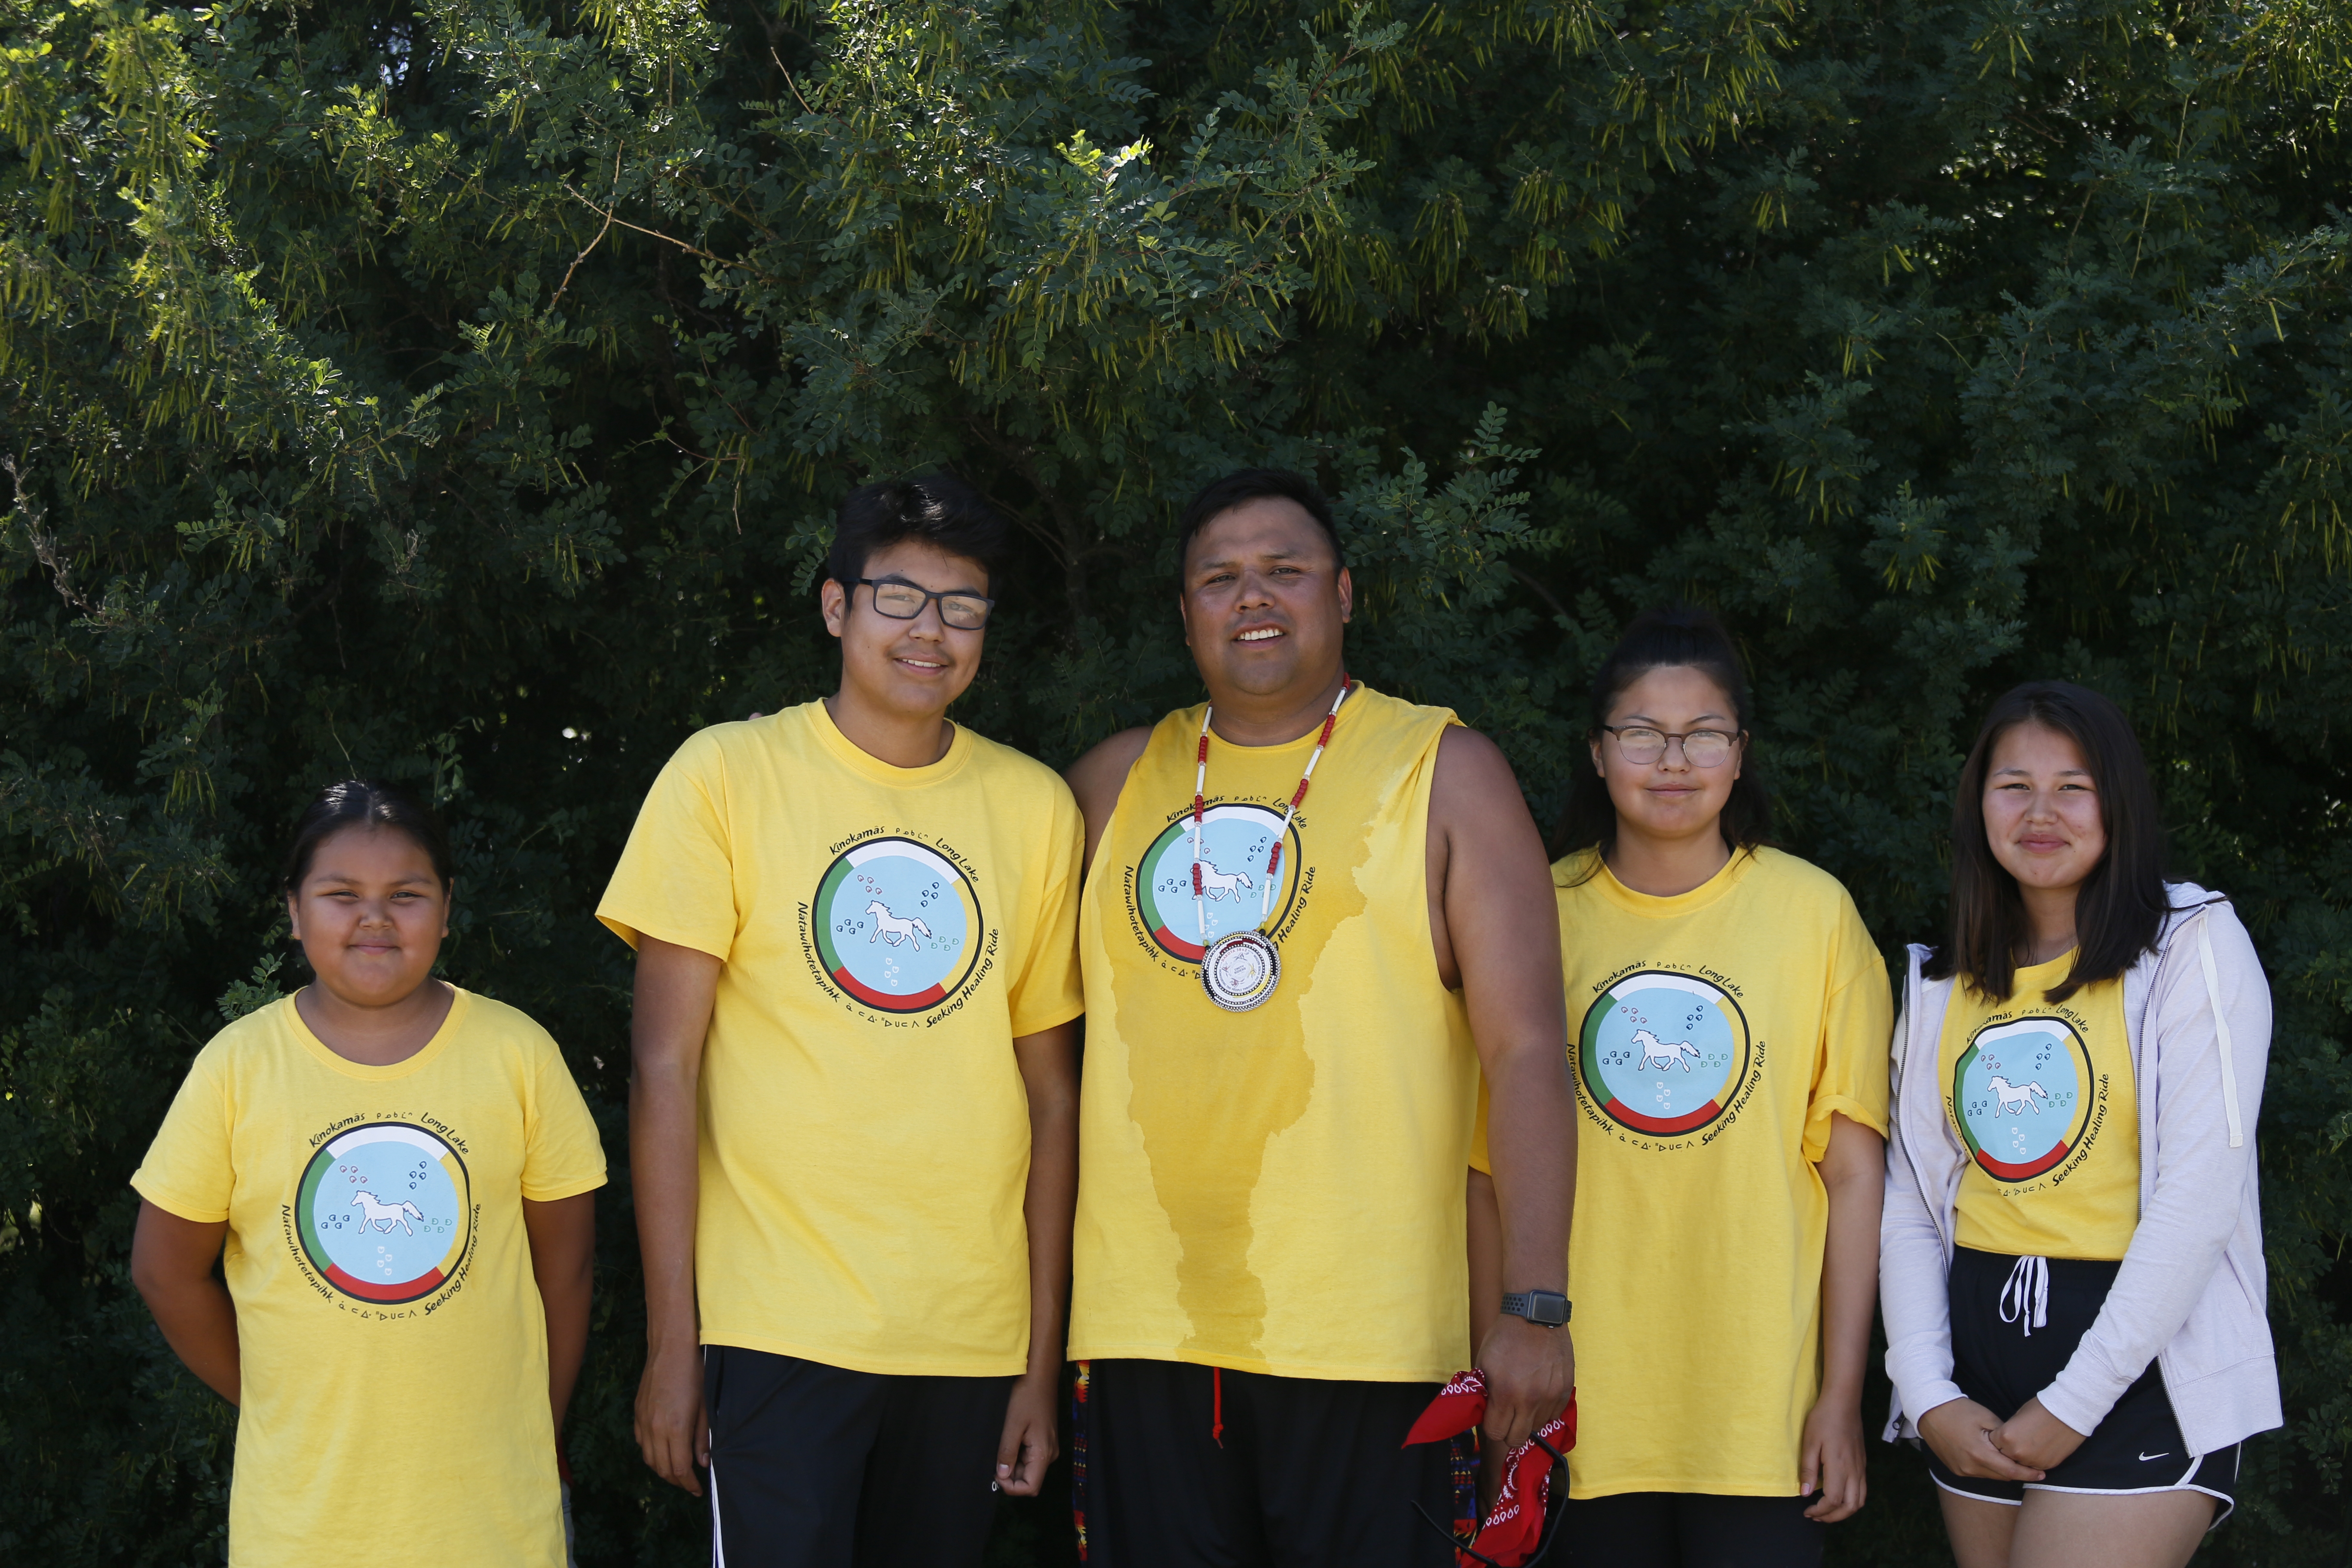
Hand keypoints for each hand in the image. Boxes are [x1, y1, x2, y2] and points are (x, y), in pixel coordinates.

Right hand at [634, 1338, 707, 1494]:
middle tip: (689, 1483)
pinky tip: (663, 1452)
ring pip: (649, 1459)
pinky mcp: (637, 1415)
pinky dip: (651, 1454)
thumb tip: (702, 1462)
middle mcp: (655, 1429)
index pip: (679, 1469)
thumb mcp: (705, 1406)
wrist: (669, 1349)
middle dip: (677, 1481)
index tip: (697, 1489)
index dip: (689, 1483)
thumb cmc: (693, 1374)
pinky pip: (641, 1444)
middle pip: (663, 1469)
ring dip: (663, 1470)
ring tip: (677, 1472)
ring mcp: (643, 1422)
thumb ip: (702, 1437)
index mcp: (675, 1428)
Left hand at [995, 1367, 1059, 1496]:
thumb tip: (1002, 1476)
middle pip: (1030, 1480)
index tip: (996, 1474)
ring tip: (1002, 1447)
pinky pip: (1030, 1457)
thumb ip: (1007, 1453)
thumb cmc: (1027, 1397)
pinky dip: (1017, 1456)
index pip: (1030, 1487)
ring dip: (1013, 1465)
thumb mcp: (1012, 1425)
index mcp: (1043, 1453)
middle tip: (995, 1460)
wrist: (1041, 1377)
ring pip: (1029, 1469)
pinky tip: (1009, 1442)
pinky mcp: (1045, 1440)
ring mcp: (1048, 1447)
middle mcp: (1050, 1454)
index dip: (1012, 1488)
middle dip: (1010, 1476)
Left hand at [1474, 1315, 1572, 1452]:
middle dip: (1508, 1431)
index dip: (1491, 1427)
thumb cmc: (1505, 1337)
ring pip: (1537, 1428)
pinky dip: (1545, 1410)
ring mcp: (1550, 1395)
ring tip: (1523, 1401)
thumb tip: (1483, 1413)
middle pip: (1517, 1439)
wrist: (1535, 1315)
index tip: (1492, 1417)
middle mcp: (1529, 1399)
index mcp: (1505, 1393)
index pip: (1496, 1433)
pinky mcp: (1565, 1389)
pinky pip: (1554, 1415)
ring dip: (1528, 1420)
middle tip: (1507, 1417)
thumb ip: (1484, 1392)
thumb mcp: (1484, 1363)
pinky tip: (1538, 1394)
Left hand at [1798, 1387, 1867, 1521]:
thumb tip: (1804, 1493)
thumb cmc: (1823, 1420)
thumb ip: (1807, 1469)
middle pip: (1850, 1507)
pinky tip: (1837, 1497)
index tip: (1807, 1510)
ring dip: (1844, 1512)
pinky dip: (1851, 1501)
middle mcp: (1854, 1471)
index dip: (1820, 1511)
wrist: (1843, 1403)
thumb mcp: (1809, 1442)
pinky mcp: (1862, 1464)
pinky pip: (1862, 1491)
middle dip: (1833, 1517)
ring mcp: (1861, 1468)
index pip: (1834, 1500)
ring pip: (1859, 1501)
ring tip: (1826, 1511)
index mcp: (1839, 1466)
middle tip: (1816, 1516)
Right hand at [1916, 1397, 2043, 1482]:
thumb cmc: (1958, 1410)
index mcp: (1979, 1454)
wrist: (1928, 1410)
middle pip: (2002, 1477)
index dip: (2028, 1474)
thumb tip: (2018, 1447)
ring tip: (2013, 1462)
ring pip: (1990, 1476)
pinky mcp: (1955, 1469)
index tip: (2042, 1474)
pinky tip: (1993, 1459)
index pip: (2010, 1471)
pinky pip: (1978, 1473)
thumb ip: (2005, 1436)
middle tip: (2032, 1467)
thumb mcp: (1986, 1417)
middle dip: (2018, 1473)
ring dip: (2002, 1471)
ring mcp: (1961, 1470)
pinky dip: (1989, 1468)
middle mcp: (1970, 1467)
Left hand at [1991, 1396, 2085, 1470]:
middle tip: (2015, 1442)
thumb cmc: (2040, 1409)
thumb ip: (2007, 1432)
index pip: (1992, 1444)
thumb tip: (2004, 1440)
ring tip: (2028, 1445)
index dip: (1996, 1440)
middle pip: (2003, 1457)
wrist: (2067, 1413)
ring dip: (2021, 1458)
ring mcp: (2032, 1461)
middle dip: (2006, 1451)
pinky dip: (2034, 1460)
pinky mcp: (2046, 1465)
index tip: (2002, 1437)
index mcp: (2006, 1437)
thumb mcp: (2016, 1417)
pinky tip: (2039, 1449)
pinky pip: (2034, 1467)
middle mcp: (2017, 1452)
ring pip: (2019, 1465)